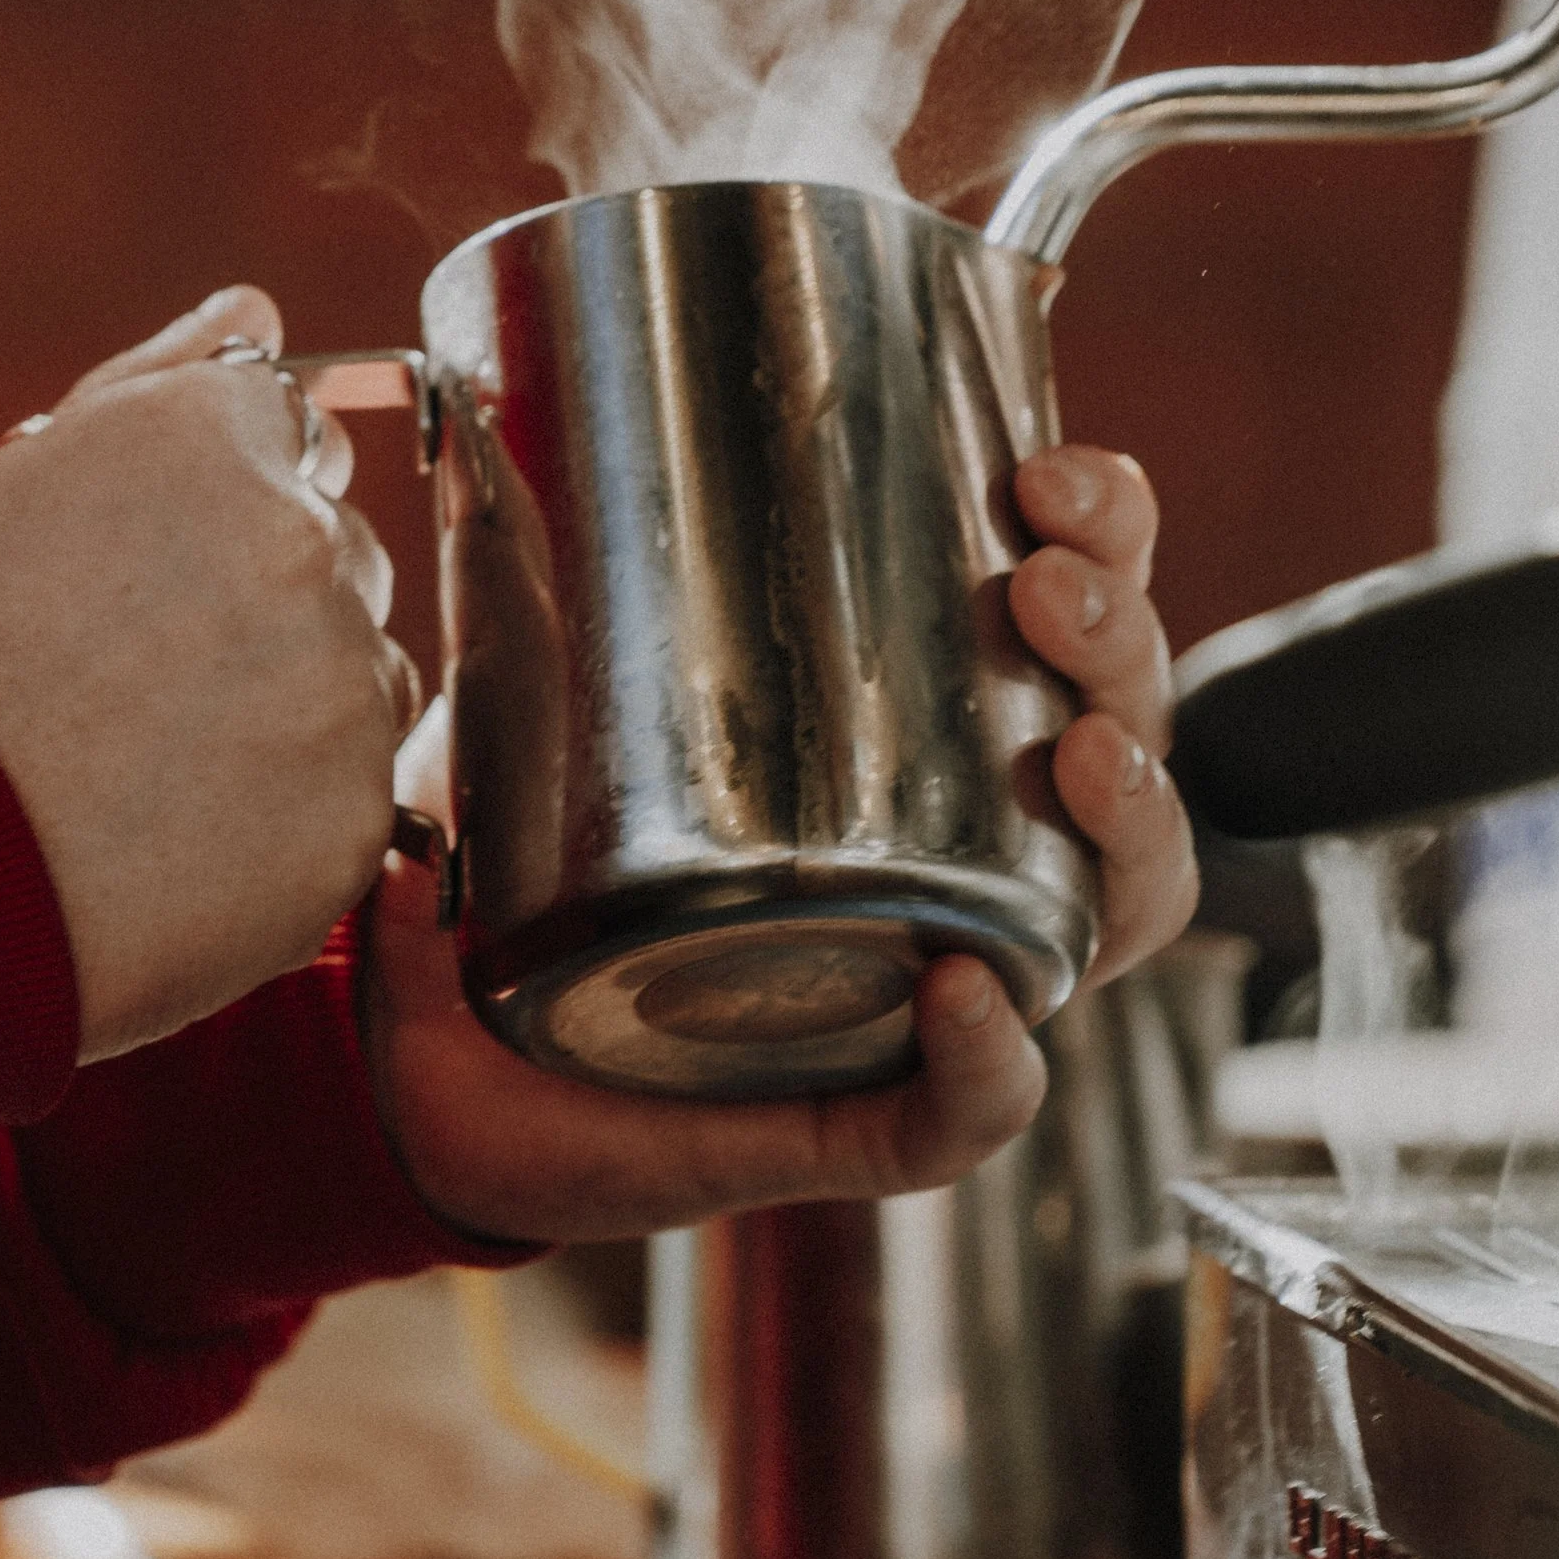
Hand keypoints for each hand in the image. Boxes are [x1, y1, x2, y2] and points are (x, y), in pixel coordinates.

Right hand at [0, 286, 408, 1062]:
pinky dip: (296, 803)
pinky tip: (191, 823)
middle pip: (335, 544)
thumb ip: (157, 383)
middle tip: (139, 672)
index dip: (219, 501)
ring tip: (157, 753)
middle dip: (266, 594)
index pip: (292, 430)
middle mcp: (303, 533)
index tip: (150, 564)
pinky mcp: (357, 801)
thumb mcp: (20, 481)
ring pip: (359, 663)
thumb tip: (256, 310)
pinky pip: (358, 781)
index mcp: (218, 434)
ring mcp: (341, 673)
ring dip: (293, 695)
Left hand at [362, 442, 1198, 1244]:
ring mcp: (937, 979)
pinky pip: (976, 1110)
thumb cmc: (513, 862)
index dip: (1104, 531)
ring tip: (1081, 755)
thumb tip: (493, 441)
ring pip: (1115, 910)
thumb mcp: (527, 697)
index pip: (1068, 609)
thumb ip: (526, 591)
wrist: (424, 1059)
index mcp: (917, 727)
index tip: (1044, 474)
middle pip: (1122, 732)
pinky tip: (960, 991)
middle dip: (1121, 641)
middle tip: (1045, 585)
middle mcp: (963, 847)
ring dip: (1134, 821)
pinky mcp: (870, 1117)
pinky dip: (992, 1058)